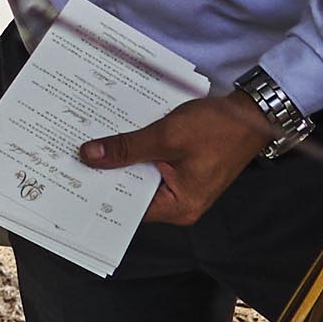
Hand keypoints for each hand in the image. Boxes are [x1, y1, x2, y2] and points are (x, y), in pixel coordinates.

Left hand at [77, 88, 273, 228]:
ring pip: (141, 176)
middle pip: (133, 192)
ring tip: (86, 146)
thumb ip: (127, 148)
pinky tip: (114, 137)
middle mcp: (180, 203)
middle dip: (106, 173)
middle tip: (70, 158)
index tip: (70, 180)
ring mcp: (183, 186)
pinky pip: (153, 164)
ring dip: (120, 160)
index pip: (128, 208)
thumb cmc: (217, 128)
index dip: (99, 193)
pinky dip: (136, 151)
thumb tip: (89, 156)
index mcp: (178, 207)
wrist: (253, 113)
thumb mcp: (167, 136)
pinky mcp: (184, 169)